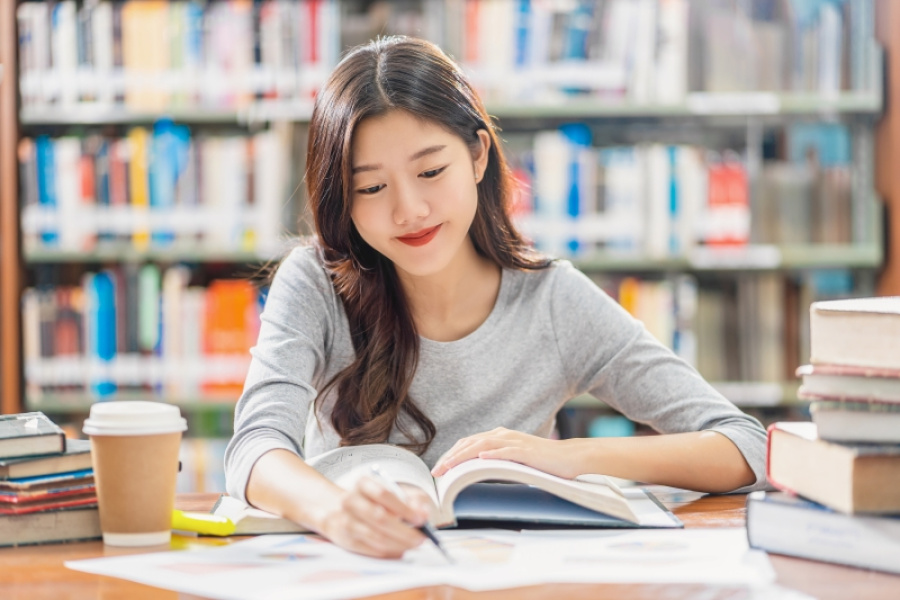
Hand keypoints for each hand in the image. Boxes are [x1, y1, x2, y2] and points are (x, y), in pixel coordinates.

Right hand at [315, 476, 432, 558]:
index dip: (404, 508)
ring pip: (376, 537)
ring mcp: (345, 521)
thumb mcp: (397, 492)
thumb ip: (414, 499)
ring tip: (413, 544)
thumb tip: (423, 514)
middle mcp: (350, 500)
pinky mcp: (346, 540)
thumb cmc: (376, 501)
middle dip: (404, 530)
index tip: (421, 519)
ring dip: (399, 543)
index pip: (384, 494)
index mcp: (363, 483)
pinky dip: (390, 551)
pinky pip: (371, 549)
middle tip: (421, 537)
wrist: (342, 511)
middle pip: (379, 517)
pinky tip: (400, 549)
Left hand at [430, 427, 582, 478]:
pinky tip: (482, 457)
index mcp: (499, 437)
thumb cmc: (542, 462)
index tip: (438, 469)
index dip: (451, 454)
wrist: (569, 457)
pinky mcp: (528, 451)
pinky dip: (493, 453)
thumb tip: (475, 475)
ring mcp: (516, 442)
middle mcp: (504, 435)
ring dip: (464, 455)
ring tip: (450, 466)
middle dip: (451, 456)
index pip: (468, 443)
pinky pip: (508, 450)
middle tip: (436, 472)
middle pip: (471, 442)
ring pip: (484, 444)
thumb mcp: (513, 462)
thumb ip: (496, 463)